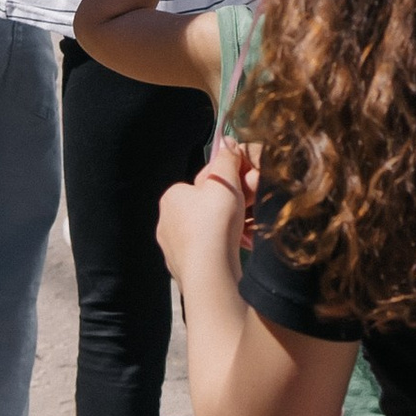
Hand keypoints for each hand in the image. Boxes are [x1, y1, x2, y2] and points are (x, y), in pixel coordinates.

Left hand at [156, 134, 249, 286]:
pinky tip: (237, 252)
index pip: (202, 183)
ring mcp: (172, 249)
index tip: (244, 190)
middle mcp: (165, 222)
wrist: (209, 274)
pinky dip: (222, 251)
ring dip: (227, 231)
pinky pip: (206, 255)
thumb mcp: (226, 183)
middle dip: (228, 210)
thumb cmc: (215, 222)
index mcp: (171, 197)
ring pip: (207, 233)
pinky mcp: (182, 270)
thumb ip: (227, 160)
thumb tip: (226, 141)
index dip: (227, 184)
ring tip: (247, 234)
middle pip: (205, 209)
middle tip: (249, 214)